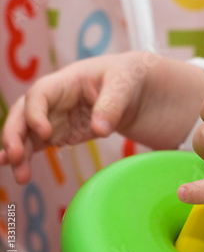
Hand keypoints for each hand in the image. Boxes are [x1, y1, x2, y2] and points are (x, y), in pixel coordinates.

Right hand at [0, 51, 203, 183]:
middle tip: (13, 158)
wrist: (142, 86)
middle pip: (25, 113)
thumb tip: (99, 129)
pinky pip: (42, 143)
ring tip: (18, 176)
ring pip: (29, 132)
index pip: (41, 93)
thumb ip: (112, 105)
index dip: (36, 112)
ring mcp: (59, 115)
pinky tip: (21, 171)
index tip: (45, 133)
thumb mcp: (126, 83)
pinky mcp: (66, 131)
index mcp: (70, 79)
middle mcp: (58, 97)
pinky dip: (30, 156)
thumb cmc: (131, 75)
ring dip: (19, 151)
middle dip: (15, 134)